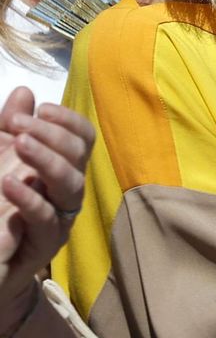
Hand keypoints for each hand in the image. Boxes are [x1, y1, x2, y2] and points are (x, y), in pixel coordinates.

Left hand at [0, 89, 94, 316]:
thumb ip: (9, 129)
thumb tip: (24, 93)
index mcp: (61, 168)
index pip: (83, 138)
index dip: (70, 120)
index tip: (42, 109)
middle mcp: (67, 191)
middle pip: (80, 156)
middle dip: (53, 135)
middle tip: (20, 125)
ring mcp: (60, 217)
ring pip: (71, 184)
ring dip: (47, 160)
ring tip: (21, 144)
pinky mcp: (45, 244)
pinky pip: (47, 218)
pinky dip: (29, 198)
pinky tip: (9, 183)